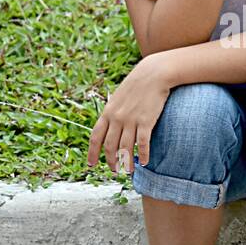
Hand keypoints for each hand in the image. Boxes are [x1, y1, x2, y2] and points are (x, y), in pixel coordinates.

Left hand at [86, 54, 171, 175]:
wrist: (153, 73)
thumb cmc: (137, 85)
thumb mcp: (119, 97)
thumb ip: (113, 112)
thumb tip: (111, 127)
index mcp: (108, 112)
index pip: (95, 137)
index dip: (92, 152)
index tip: (91, 164)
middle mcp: (117, 118)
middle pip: (109, 146)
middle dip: (110, 161)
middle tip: (114, 170)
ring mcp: (131, 120)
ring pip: (125, 148)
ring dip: (126, 162)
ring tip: (129, 171)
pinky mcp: (146, 121)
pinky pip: (143, 143)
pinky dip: (144, 155)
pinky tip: (145, 162)